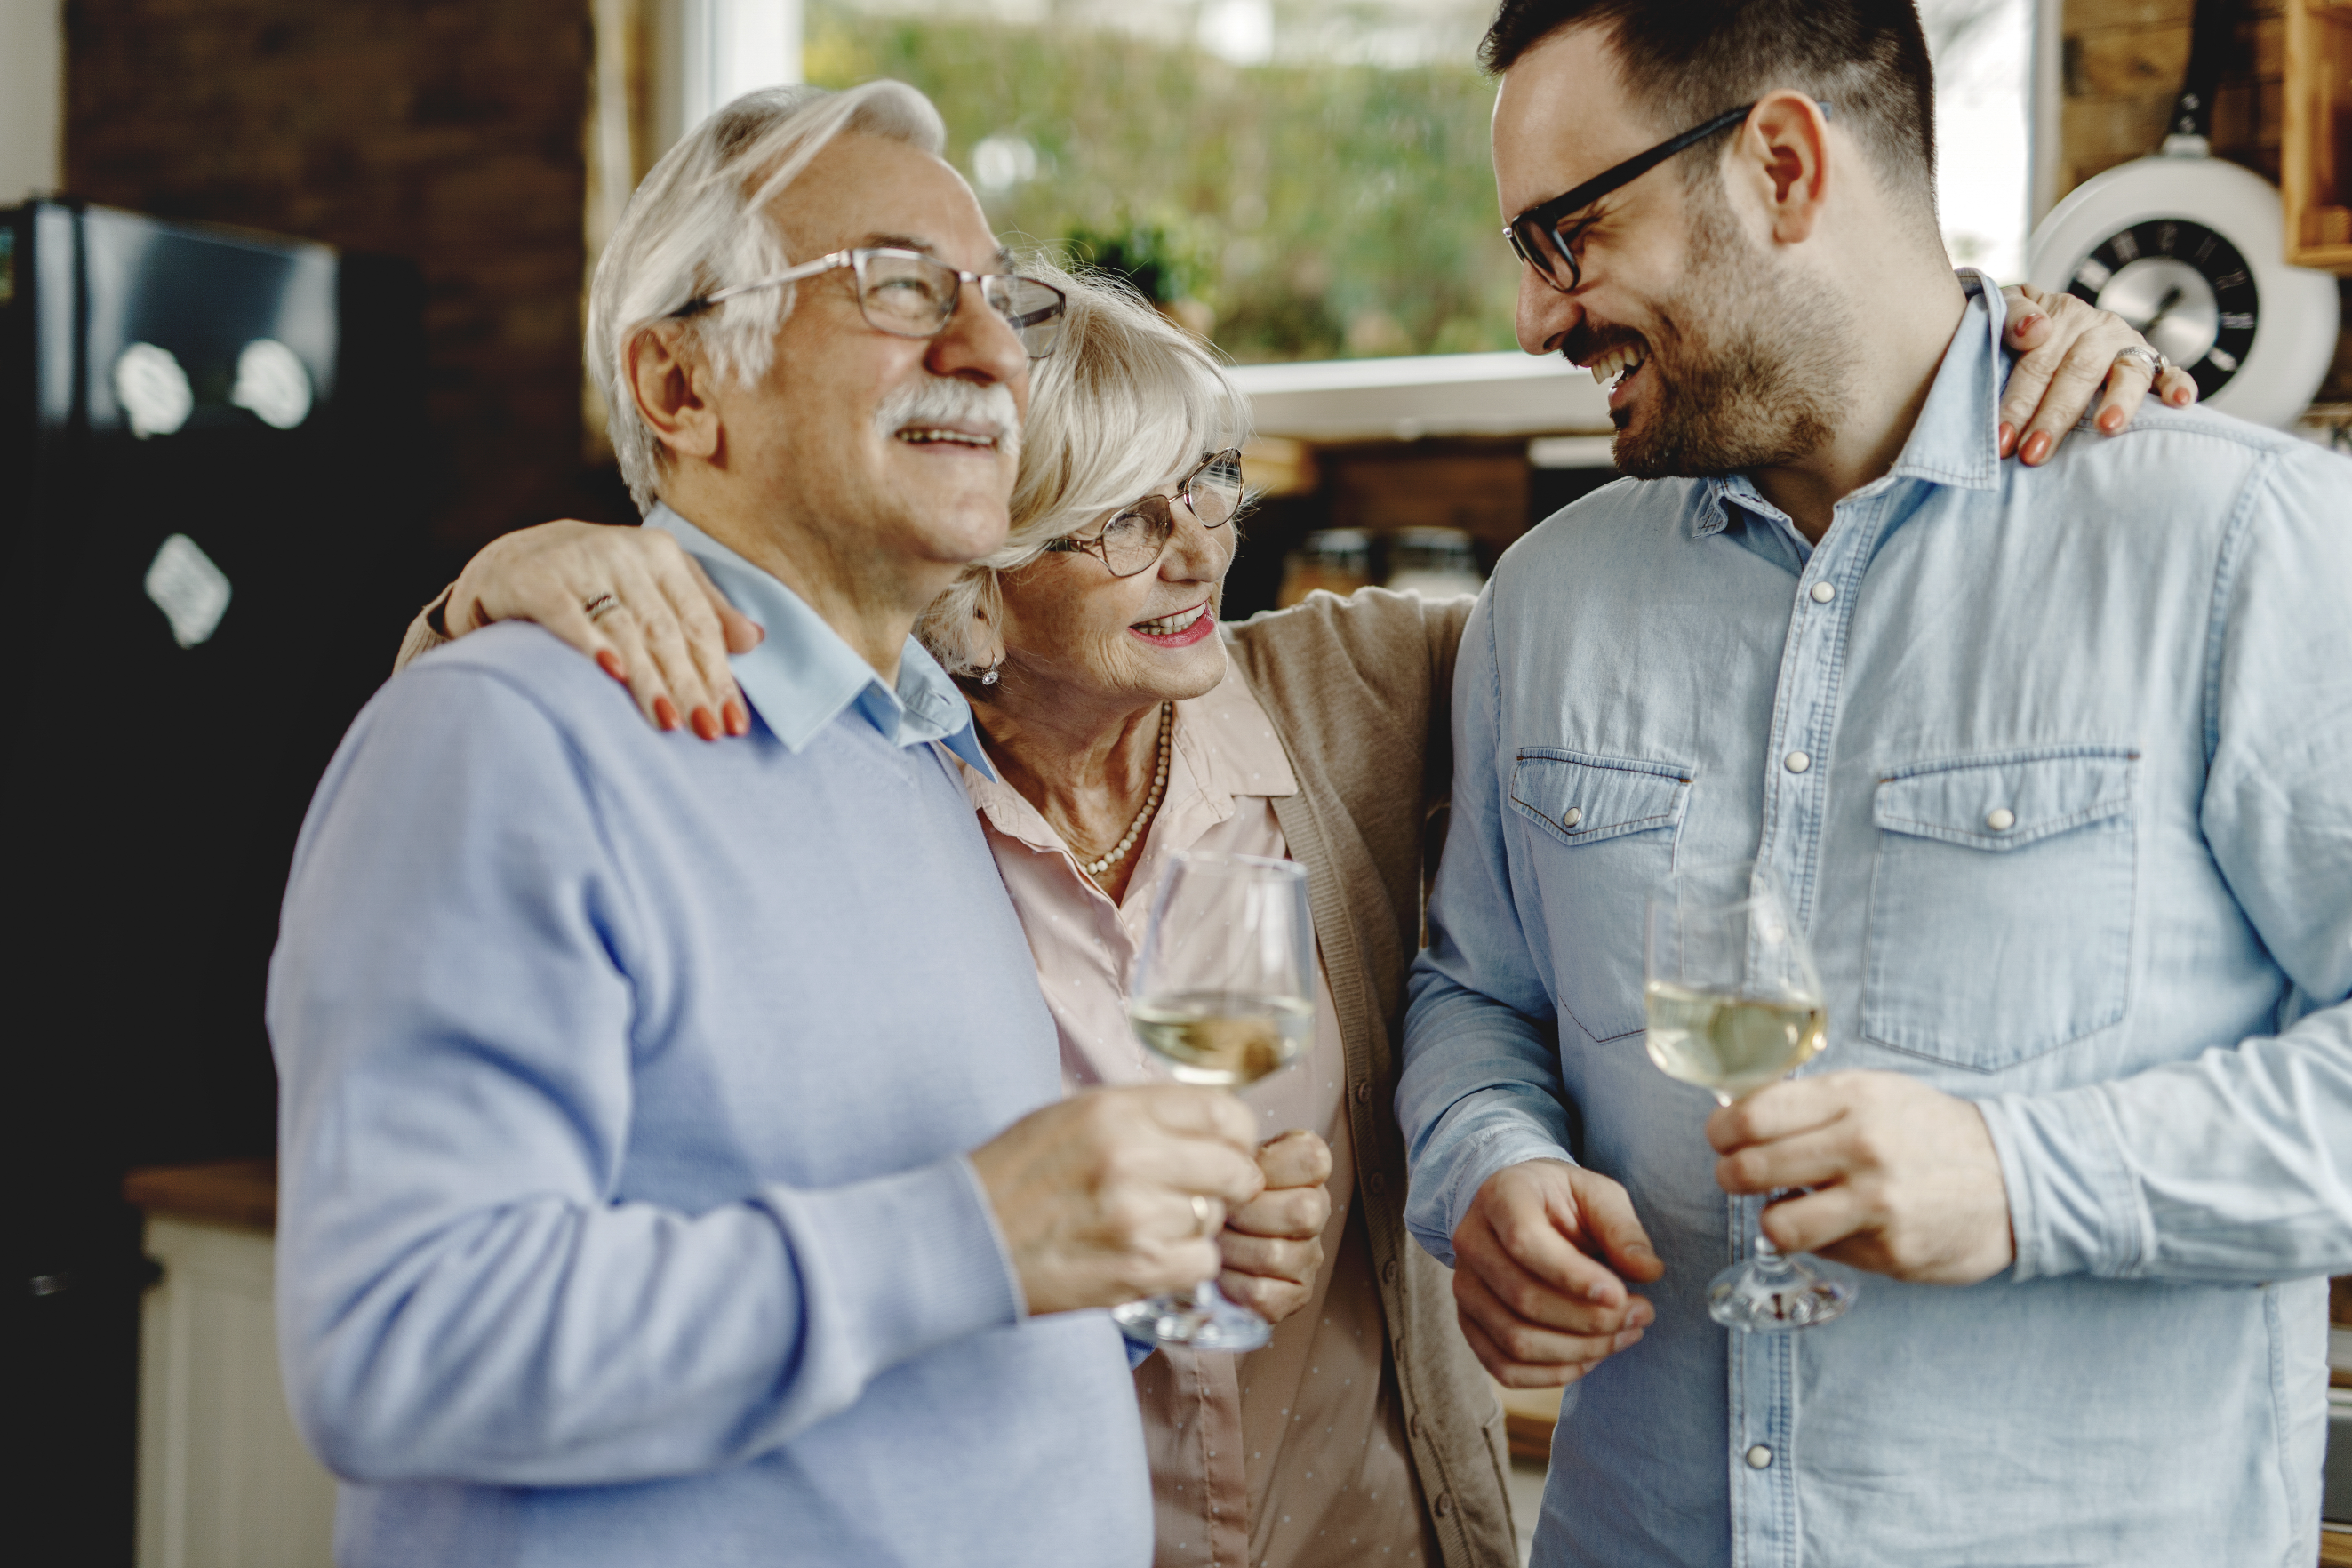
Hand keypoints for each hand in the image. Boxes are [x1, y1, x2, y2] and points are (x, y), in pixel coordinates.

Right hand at [445, 520, 764, 739]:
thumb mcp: (653, 584)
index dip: (720, 674)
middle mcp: (624, 552)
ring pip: (624, 629)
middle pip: (666, 631)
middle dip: (690, 685)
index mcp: (661, 555)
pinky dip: (589, 643)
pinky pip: (567, 615)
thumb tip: (755, 640)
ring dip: (649, 678)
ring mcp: (578, 562)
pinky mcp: (536, 579)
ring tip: (669, 721)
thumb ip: (703, 608)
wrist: (512, 560)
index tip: (735, 722)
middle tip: (707, 731)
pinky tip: (611, 674)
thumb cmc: (598, 581)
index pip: (699, 624)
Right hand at [969, 1085, 1266, 1316]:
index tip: (1229, 1146)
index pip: (1222, 1111)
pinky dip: (1183, 1264)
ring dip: (1196, 1224)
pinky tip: (1147, 1254)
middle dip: (1229, 1181)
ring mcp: (1138, 1217)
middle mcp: (1132, 1157)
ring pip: (1216, 1218)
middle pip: (1234, 1167)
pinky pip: (1202, 1264)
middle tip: (1206, 1191)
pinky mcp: (1138, 1270)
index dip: (1235, 1133)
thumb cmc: (1015, 1176)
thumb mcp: (1071, 1116)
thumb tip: (1209, 1123)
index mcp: (1115, 1110)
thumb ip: (1142, 1114)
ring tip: (1151, 1223)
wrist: (965, 1241)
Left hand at [1215, 1129, 1332, 1324]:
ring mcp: (1308, 1256)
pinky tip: (1221, 1271)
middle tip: (1220, 1212)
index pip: (1314, 1160)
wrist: (1203, 1235)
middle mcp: (1316, 1211)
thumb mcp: (1224, 1159)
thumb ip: (1234, 1150)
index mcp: (1305, 1170)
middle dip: (1248, 1213)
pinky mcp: (1293, 1295)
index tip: (1244, 1171)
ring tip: (1214, 1242)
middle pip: (1303, 1212)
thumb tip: (1226, 1159)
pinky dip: (1232, 1284)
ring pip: (1275, 1254)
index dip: (1272, 1166)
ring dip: (1232, 1249)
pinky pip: (1263, 1293)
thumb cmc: (1217, 1192)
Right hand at [1450, 1159, 1661, 1388]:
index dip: (1573, 1277)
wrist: (1521, 1210)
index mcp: (1501, 1197)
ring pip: (1515, 1341)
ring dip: (1579, 1350)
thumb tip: (1648, 1272)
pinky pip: (1505, 1368)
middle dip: (1591, 1319)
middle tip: (1642, 1314)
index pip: (1525, 1242)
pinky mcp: (1469, 1323)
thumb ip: (1622, 1229)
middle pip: (1523, 1299)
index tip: (1621, 1295)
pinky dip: (1553, 1374)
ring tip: (1625, 1335)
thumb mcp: (1599, 1195)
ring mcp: (1465, 1287)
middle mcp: (1471, 1242)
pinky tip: (1591, 1357)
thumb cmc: (1565, 1200)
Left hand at [1706, 1070, 2013, 1284]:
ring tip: (1783, 1209)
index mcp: (1853, 1099)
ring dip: (1770, 1219)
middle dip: (1730, 1175)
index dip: (1721, 1131)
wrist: (2016, 1178)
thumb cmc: (1931, 1132)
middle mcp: (1862, 1147)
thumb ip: (1813, 1103)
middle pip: (1752, 1169)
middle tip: (1735, 1176)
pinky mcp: (1891, 1251)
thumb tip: (1739, 1114)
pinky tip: (1839, 1224)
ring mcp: (1877, 1203)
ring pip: (1777, 1224)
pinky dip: (1820, 1240)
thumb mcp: (1876, 1093)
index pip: (1753, 1115)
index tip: (1720, 1138)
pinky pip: (1823, 1250)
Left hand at [1997, 283, 2198, 465]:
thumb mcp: (2005, 306)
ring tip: (2107, 428)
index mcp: (2061, 316)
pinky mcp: (2154, 362)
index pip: (2037, 363)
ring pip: (2127, 373)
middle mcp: (2098, 330)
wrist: (2047, 320)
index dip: (2017, 403)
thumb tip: (2035, 331)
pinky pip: (2171, 371)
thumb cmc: (2018, 329)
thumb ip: (2010, 312)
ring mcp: (2128, 346)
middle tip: (2034, 454)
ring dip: (2118, 401)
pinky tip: (2181, 403)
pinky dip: (2178, 385)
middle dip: (2055, 417)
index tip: (2002, 439)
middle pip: (2078, 373)